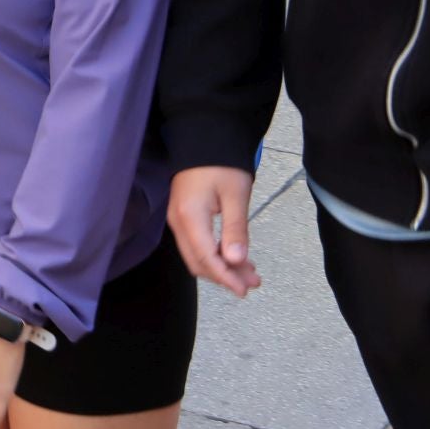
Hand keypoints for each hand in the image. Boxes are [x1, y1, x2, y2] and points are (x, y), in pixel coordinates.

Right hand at [168, 166, 260, 296]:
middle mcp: (178, 222)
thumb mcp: (235, 196)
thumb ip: (235, 230)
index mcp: (190, 217)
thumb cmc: (222, 164)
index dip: (225, 277)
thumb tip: (236, 261)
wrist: (202, 138)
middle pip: (198, 261)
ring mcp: (177, 219)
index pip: (206, 258)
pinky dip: (214, 255)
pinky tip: (234, 256)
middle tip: (253, 281)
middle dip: (225, 275)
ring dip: (220, 267)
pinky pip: (195, 244)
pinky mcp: (182, 216)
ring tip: (249, 271)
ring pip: (196, 255)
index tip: (245, 290)